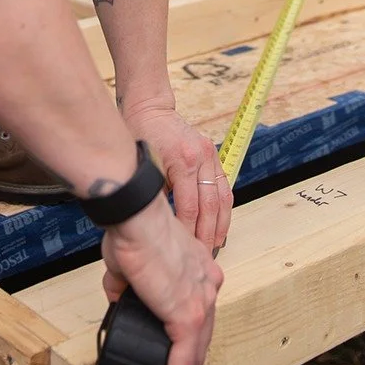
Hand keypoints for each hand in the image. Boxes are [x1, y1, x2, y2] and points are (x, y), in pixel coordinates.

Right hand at [102, 195, 223, 364]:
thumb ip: (126, 285)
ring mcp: (202, 303)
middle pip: (200, 342)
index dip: (186, 345)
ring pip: (194, 358)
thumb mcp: (129, 265)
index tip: (173, 364)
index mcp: (200, 272)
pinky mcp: (188, 316)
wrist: (135, 217)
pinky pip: (181, 364)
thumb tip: (119, 299)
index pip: (198, 317)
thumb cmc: (131, 229)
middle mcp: (208, 287)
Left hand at [124, 101, 231, 250]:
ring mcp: (210, 155)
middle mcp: (201, 157)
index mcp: (183, 161)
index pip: (190, 207)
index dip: (189, 232)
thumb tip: (162, 227)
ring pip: (223, 197)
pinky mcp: (214, 154)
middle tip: (203, 255)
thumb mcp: (144, 168)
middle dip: (207, 234)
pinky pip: (224, 186)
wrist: (150, 110)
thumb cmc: (140, 137)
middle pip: (210, 206)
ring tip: (215, 245)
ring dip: (220, 224)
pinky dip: (223, 208)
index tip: (184, 251)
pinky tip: (219, 224)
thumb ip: (156, 196)